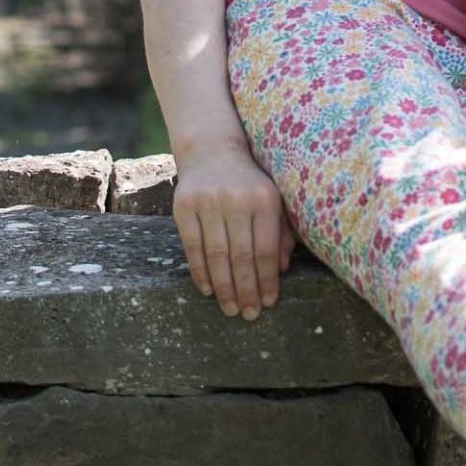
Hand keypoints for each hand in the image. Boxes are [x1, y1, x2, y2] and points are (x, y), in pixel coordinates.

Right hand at [172, 138, 296, 320]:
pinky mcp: (184, 206)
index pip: (267, 249)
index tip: (270, 302)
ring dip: (224, 287)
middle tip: (249, 315)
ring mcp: (208, 202)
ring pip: (217, 255)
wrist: (212, 150)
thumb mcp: (273, 199)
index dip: (268, 280)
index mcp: (265, 199)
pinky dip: (200, 272)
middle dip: (247, 290)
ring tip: (230, 309)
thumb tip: (282, 269)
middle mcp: (237, 200)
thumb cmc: (249, 182)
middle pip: (242, 256)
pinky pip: (193, 247)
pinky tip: (208, 290)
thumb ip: (282, 231)